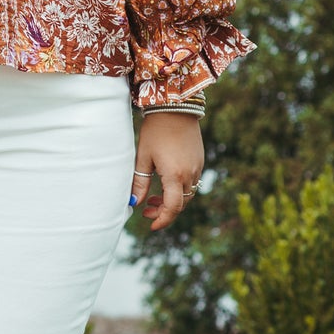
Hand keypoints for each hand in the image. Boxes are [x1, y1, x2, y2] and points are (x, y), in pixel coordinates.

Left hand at [130, 112, 203, 231]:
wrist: (176, 107)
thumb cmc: (155, 131)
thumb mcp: (143, 158)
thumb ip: (139, 182)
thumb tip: (133, 202)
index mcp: (175, 176)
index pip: (172, 209)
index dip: (161, 220)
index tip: (150, 225)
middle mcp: (190, 174)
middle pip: (180, 204)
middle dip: (164, 212)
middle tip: (146, 210)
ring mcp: (197, 167)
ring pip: (187, 195)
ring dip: (172, 201)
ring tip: (154, 197)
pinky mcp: (199, 160)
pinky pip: (191, 182)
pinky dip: (179, 189)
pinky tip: (166, 183)